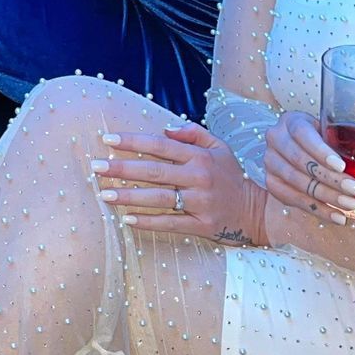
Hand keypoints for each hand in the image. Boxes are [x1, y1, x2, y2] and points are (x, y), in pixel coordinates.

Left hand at [96, 122, 268, 246]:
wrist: (259, 211)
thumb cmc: (232, 177)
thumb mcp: (219, 147)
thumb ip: (193, 133)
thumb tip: (165, 129)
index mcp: (199, 156)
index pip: (160, 145)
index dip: (133, 141)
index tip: (107, 139)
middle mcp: (198, 177)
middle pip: (153, 171)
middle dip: (122, 168)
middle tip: (96, 167)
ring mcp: (200, 202)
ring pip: (158, 198)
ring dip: (128, 196)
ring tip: (104, 194)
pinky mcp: (202, 225)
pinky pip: (170, 223)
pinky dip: (148, 221)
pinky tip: (127, 219)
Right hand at [261, 110, 354, 226]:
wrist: (294, 149)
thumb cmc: (325, 139)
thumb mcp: (342, 134)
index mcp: (293, 121)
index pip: (302, 134)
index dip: (320, 151)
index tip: (342, 166)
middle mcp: (276, 139)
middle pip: (300, 162)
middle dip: (329, 180)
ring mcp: (270, 161)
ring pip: (296, 182)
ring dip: (325, 196)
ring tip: (350, 206)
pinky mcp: (271, 182)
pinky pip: (292, 199)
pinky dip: (316, 210)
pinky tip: (337, 217)